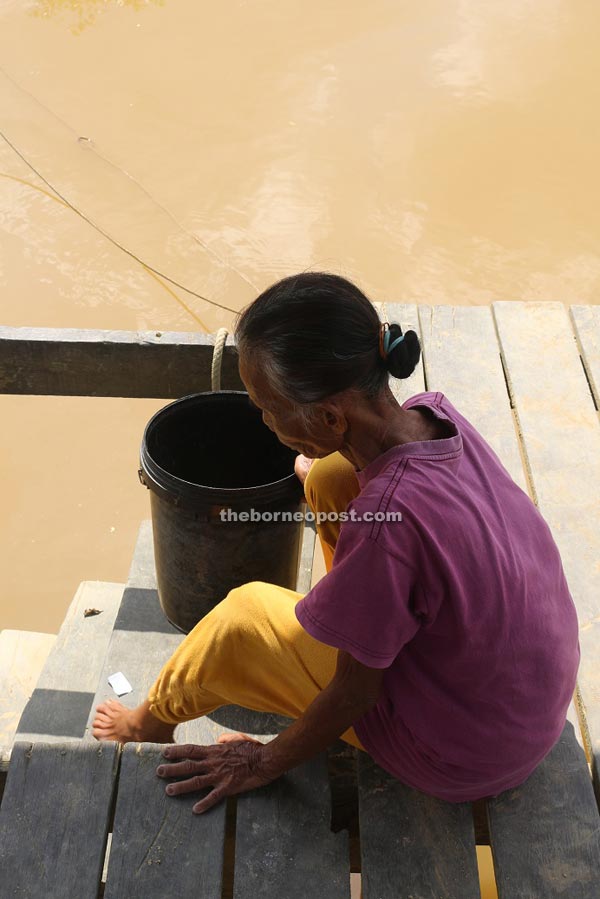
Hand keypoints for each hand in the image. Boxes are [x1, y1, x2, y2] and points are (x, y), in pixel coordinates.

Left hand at [156, 736, 276, 813]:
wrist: (265, 759)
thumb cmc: (252, 748)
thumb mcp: (237, 738)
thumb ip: (225, 740)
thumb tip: (217, 740)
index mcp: (215, 751)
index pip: (191, 750)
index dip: (177, 751)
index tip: (164, 752)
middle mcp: (213, 763)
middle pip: (189, 766)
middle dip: (172, 769)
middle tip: (159, 772)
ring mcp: (220, 775)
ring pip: (196, 781)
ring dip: (181, 786)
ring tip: (168, 791)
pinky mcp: (228, 787)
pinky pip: (214, 796)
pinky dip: (204, 803)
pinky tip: (195, 810)